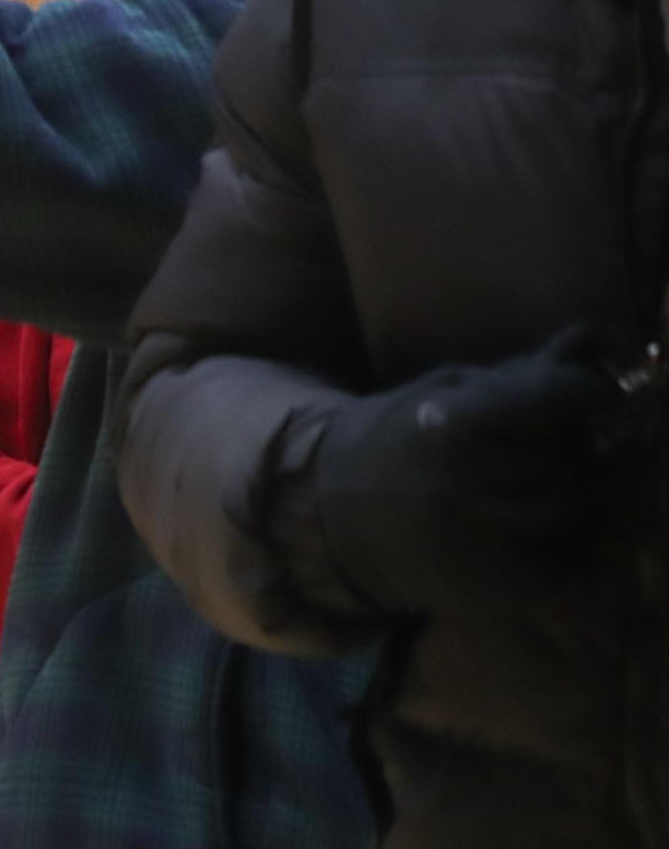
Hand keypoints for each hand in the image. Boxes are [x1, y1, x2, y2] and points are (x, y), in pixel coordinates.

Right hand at [311, 326, 618, 618]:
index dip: (586, 390)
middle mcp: (472, 481)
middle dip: (575, 443)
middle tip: (552, 441)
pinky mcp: (497, 584)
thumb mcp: (443, 391)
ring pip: (581, 507)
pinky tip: (539, 525)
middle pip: (575, 454)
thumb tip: (592, 340)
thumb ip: (519, 374)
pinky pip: (572, 559)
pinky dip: (571, 540)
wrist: (332, 515)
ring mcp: (486, 539)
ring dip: (577, 491)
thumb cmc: (393, 440)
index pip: (558, 397)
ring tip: (544, 483)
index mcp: (454, 423)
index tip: (591, 390)